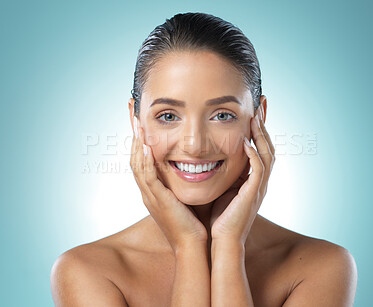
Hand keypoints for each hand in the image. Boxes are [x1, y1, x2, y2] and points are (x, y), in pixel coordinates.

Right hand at [130, 116, 207, 251]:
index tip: (140, 119)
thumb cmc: (192, 222)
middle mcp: (147, 191)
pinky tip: (146, 145)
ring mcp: (150, 196)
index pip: (141, 158)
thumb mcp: (183, 196)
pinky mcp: (158, 200)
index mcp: (152, 189)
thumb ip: (181, 180)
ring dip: (136, 142)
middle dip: (133, 133)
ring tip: (136, 122)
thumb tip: (191, 164)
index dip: (139, 138)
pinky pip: (148, 177)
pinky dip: (145, 160)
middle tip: (131, 111)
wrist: (192, 245)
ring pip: (137, 164)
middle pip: (134, 156)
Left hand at [210, 105, 274, 243]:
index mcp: (251, 178)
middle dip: (264, 125)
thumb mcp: (221, 188)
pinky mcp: (253, 194)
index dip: (258, 129)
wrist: (220, 240)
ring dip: (261, 135)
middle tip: (261, 104)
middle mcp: (258, 181)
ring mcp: (258, 187)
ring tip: (255, 117)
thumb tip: (208, 156)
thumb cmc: (218, 217)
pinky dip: (254, 155)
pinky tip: (246, 141)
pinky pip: (258, 170)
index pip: (259, 147)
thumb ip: (222, 173)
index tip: (253, 110)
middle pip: (268, 146)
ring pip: (267, 155)